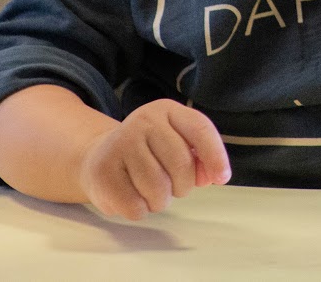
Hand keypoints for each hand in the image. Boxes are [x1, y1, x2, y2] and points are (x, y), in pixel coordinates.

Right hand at [75, 99, 230, 219]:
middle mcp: (143, 121)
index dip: (215, 156)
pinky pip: (135, 206)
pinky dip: (140, 210)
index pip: (200, 128)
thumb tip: (213, 175)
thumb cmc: (148, 154)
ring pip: (158, 188)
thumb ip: (199, 158)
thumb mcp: (176, 145)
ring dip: (160, 201)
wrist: (99, 156)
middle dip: (183, 186)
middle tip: (172, 186)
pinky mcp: (103, 171)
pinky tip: (132, 196)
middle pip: (181, 164)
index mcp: (166, 110)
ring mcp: (120, 144)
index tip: (222, 178)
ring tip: (150, 191)